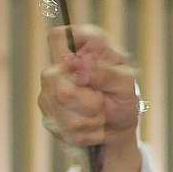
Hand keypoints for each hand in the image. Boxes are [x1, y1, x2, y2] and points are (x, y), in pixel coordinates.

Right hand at [36, 24, 142, 152]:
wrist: (120, 127)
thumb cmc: (125, 97)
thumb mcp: (125, 83)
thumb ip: (103, 73)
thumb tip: (74, 65)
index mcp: (81, 45)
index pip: (57, 38)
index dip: (66, 58)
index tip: (85, 77)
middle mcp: (59, 64)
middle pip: (55, 80)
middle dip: (87, 101)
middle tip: (102, 102)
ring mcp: (48, 89)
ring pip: (58, 109)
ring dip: (88, 121)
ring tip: (100, 115)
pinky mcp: (47, 112)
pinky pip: (61, 129)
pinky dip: (84, 134)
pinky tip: (92, 127)